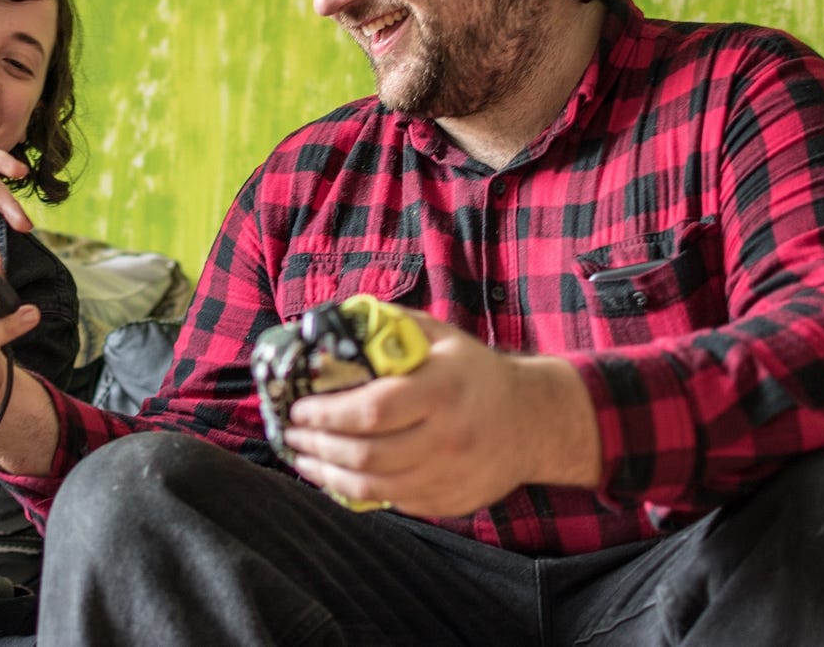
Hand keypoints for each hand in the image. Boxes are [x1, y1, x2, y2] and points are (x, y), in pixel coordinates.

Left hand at [282, 312, 600, 517]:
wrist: (533, 420)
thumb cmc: (474, 371)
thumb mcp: (439, 335)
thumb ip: (388, 326)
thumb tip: (329, 322)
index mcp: (443, 389)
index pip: (373, 410)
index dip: (328, 414)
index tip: (299, 408)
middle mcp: (449, 437)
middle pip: (368, 455)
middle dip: (317, 446)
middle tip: (290, 433)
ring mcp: (451, 475)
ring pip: (374, 487)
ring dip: (327, 474)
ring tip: (302, 457)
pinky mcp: (450, 501)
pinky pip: (392, 502)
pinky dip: (355, 491)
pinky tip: (335, 474)